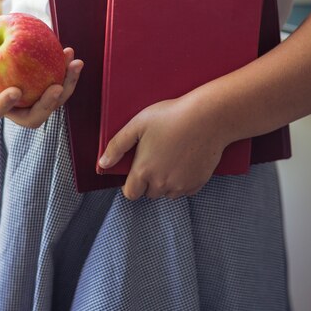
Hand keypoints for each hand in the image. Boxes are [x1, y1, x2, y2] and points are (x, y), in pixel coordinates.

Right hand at [0, 47, 83, 127]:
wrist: (2, 63)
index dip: (5, 104)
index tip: (15, 90)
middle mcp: (19, 111)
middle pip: (36, 116)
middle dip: (47, 104)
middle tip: (56, 88)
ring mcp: (38, 105)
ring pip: (55, 102)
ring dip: (67, 84)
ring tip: (74, 63)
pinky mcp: (52, 94)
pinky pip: (63, 86)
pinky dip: (68, 72)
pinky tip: (70, 54)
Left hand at [98, 93, 227, 200]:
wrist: (208, 117)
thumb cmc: (171, 116)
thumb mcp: (137, 125)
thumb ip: (117, 146)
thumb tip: (103, 163)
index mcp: (143, 171)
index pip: (130, 193)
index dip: (132, 183)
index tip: (137, 170)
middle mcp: (162, 184)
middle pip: (150, 193)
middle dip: (150, 181)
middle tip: (157, 158)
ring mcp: (181, 185)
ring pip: (168, 193)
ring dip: (167, 183)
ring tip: (172, 157)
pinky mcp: (198, 183)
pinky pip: (186, 190)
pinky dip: (184, 180)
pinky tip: (186, 160)